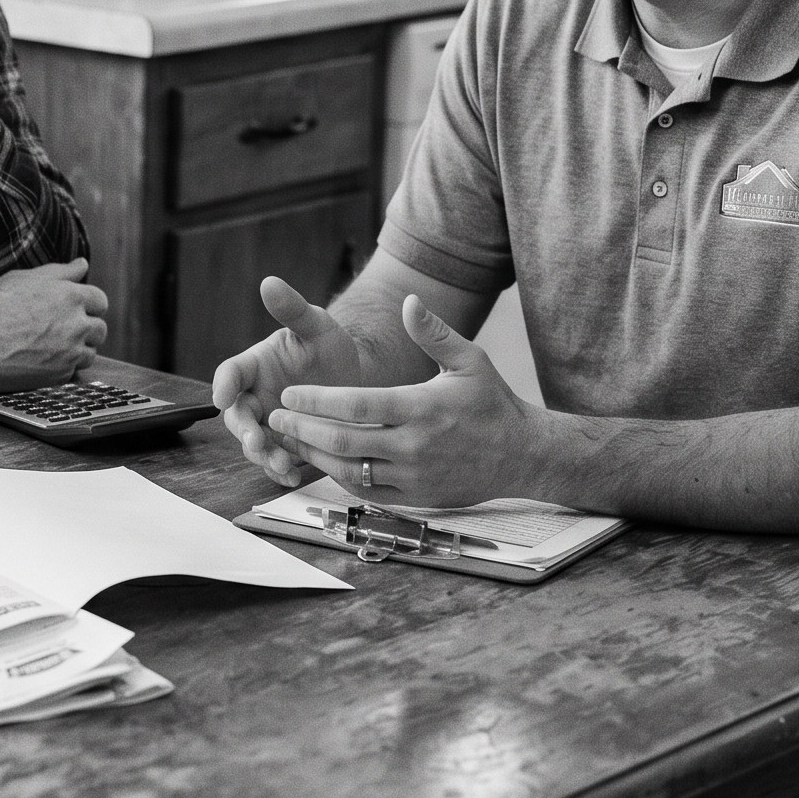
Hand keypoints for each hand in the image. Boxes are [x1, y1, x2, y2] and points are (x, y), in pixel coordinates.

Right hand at [0, 259, 107, 390]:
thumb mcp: (22, 279)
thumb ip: (58, 272)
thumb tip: (83, 264)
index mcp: (70, 296)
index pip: (100, 300)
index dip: (86, 304)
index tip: (71, 309)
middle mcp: (76, 325)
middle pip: (99, 329)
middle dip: (84, 327)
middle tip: (57, 328)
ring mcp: (69, 354)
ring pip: (89, 353)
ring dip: (76, 349)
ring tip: (46, 345)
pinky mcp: (58, 377)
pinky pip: (72, 371)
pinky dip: (60, 367)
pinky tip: (37, 359)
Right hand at [213, 277, 371, 486]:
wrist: (358, 378)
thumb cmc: (333, 346)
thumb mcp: (316, 325)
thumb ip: (292, 309)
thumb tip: (269, 282)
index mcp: (255, 365)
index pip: (229, 374)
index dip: (223, 385)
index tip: (221, 397)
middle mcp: (256, 396)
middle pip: (237, 416)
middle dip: (244, 430)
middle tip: (256, 441)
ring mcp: (269, 424)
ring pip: (254, 444)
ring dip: (262, 456)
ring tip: (281, 464)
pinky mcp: (286, 446)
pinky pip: (276, 461)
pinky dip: (281, 471)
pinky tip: (294, 476)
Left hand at [264, 296, 541, 505]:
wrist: (522, 456)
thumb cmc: (492, 403)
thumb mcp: (470, 360)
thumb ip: (435, 332)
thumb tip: (409, 300)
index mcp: (422, 408)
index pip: (356, 405)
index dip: (316, 401)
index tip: (289, 394)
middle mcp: (414, 446)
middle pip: (343, 442)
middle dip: (301, 430)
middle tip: (275, 418)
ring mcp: (413, 476)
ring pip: (348, 471)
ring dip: (313, 456)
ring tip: (288, 440)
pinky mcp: (415, 497)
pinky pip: (366, 491)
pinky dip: (338, 476)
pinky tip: (323, 460)